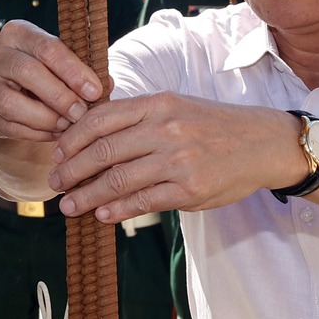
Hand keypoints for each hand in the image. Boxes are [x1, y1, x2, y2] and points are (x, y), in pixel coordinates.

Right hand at [0, 20, 104, 143]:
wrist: (14, 90)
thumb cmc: (48, 71)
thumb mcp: (63, 62)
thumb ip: (84, 70)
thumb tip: (108, 85)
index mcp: (18, 32)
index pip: (47, 48)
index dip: (73, 71)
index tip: (95, 91)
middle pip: (27, 72)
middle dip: (59, 96)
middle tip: (82, 112)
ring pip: (10, 103)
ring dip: (45, 118)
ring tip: (67, 125)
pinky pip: (8, 126)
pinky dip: (35, 133)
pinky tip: (55, 134)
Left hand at [48, 96, 305, 223]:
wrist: (263, 143)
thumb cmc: (214, 126)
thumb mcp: (177, 107)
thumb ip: (138, 118)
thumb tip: (90, 134)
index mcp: (159, 104)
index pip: (101, 119)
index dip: (72, 138)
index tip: (56, 152)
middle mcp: (167, 129)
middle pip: (103, 151)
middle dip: (72, 170)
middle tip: (55, 183)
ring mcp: (179, 161)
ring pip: (118, 181)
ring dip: (87, 196)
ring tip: (70, 206)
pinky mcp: (190, 190)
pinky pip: (143, 202)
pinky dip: (118, 210)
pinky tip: (102, 214)